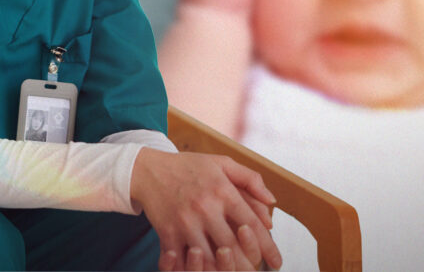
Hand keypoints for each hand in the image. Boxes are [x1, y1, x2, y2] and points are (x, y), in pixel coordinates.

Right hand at [132, 148, 280, 270]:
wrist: (147, 169)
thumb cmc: (188, 167)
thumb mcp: (221, 163)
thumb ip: (250, 179)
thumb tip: (272, 202)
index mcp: (222, 191)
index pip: (252, 225)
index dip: (268, 247)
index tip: (276, 262)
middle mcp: (205, 208)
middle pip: (232, 247)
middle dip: (247, 266)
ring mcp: (184, 221)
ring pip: (208, 257)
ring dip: (221, 270)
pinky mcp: (167, 231)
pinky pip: (181, 259)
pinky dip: (189, 268)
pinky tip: (198, 271)